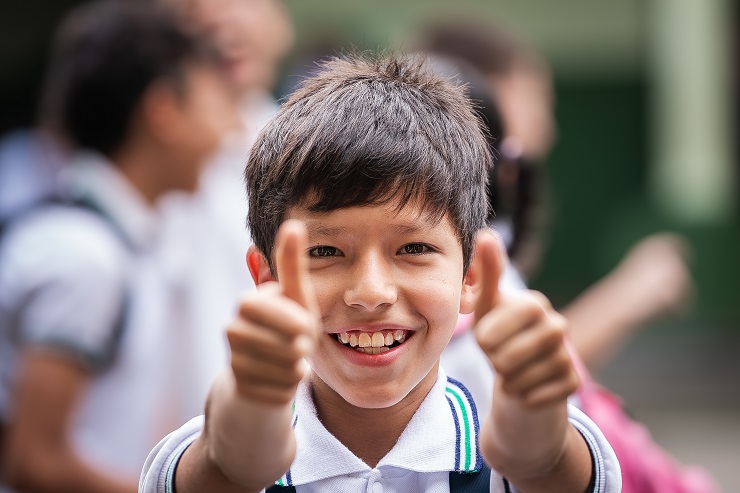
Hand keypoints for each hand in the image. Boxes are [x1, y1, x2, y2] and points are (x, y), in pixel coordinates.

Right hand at [226, 220, 319, 404]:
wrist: (264, 370)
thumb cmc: (286, 328)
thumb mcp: (296, 297)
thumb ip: (292, 264)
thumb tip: (293, 223)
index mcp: (247, 303)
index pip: (288, 317)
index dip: (301, 325)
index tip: (305, 327)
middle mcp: (232, 329)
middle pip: (288, 345)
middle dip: (302, 347)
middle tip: (299, 346)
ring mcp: (233, 360)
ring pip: (285, 370)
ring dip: (297, 367)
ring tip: (291, 360)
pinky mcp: (239, 388)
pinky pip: (280, 391)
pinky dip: (288, 386)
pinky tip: (280, 378)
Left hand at [473, 231, 578, 407]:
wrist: (518, 372)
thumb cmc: (498, 334)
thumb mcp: (486, 306)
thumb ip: (486, 273)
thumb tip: (486, 233)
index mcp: (534, 303)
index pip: (493, 330)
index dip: (484, 339)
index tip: (484, 339)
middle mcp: (557, 325)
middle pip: (508, 356)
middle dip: (494, 361)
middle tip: (498, 357)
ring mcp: (567, 353)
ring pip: (522, 378)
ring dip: (508, 379)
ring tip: (509, 371)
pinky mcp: (573, 381)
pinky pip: (538, 396)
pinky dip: (524, 396)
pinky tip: (525, 387)